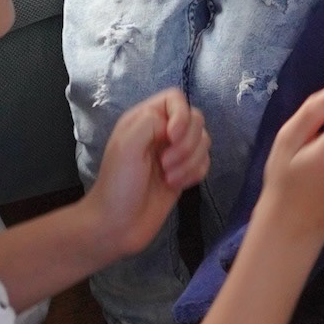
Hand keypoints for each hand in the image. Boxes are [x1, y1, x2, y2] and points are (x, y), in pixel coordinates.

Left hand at [83, 90, 209, 259]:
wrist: (118, 225)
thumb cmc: (118, 184)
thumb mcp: (127, 145)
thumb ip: (151, 123)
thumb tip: (174, 127)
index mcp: (144, 119)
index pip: (176, 98)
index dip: (181, 115)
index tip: (172, 137)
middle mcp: (160, 132)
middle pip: (195, 119)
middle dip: (187, 143)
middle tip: (165, 164)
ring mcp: (173, 154)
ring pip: (203, 142)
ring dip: (190, 161)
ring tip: (169, 178)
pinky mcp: (183, 173)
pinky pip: (205, 163)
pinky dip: (195, 173)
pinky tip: (177, 185)